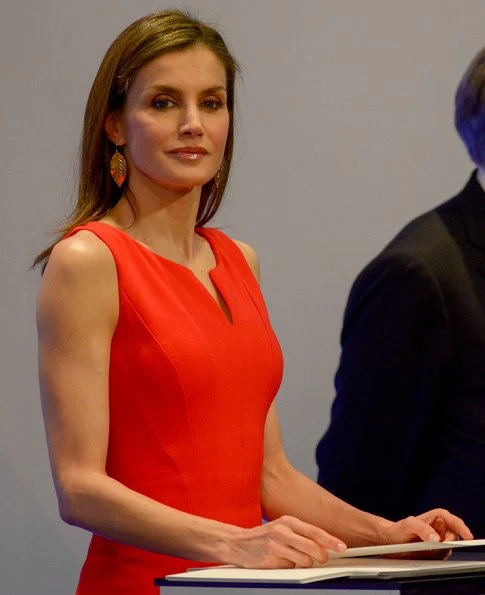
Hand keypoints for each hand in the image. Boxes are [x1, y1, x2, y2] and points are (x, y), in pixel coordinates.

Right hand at [228, 515, 346, 568]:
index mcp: (288, 521)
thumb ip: (302, 534)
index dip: (331, 540)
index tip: (342, 547)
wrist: (239, 543)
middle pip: (313, 547)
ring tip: (295, 559)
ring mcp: (276, 545)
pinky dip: (290, 568)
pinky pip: (291, 568)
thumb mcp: (283, 528)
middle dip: (322, 556)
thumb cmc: (265, 537)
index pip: (315, 531)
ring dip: (305, 564)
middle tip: (322, 559)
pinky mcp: (271, 559)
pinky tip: (281, 562)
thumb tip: (325, 544)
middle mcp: (283, 531)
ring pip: (305, 561)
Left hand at [382, 508, 472, 559]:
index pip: (453, 520)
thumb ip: (422, 529)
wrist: (391, 542)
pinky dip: (437, 557)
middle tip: (438, 545)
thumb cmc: (398, 529)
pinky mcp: (436, 552)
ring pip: (449, 548)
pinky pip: (443, 556)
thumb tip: (436, 538)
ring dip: (441, 550)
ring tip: (426, 548)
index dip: (462, 528)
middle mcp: (440, 528)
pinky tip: (426, 554)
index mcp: (436, 517)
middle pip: (453, 536)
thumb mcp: (409, 525)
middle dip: (448, 541)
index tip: (467, 536)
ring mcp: (439, 541)